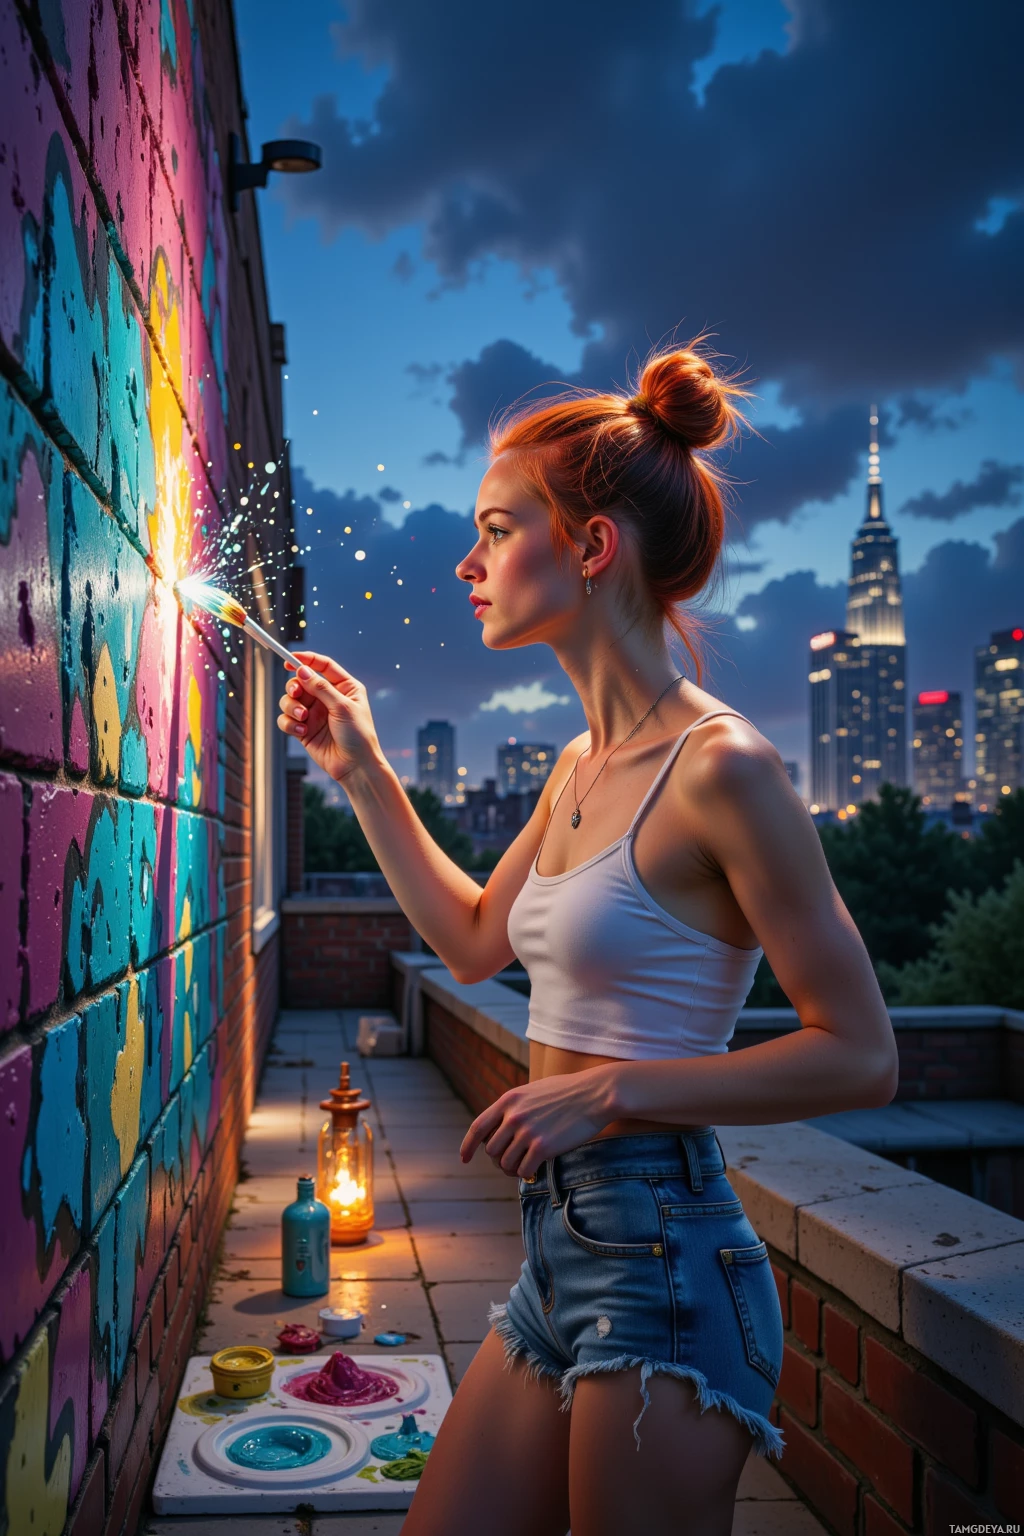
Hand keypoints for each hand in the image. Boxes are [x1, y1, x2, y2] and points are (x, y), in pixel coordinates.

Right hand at [276, 651, 383, 781]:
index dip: (306, 660)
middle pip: (300, 682)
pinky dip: (290, 724)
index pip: (323, 666)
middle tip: (296, 694)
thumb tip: (302, 671)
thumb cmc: (358, 735)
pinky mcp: (304, 729)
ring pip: (290, 700)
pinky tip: (301, 731)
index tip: (290, 660)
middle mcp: (327, 698)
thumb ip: (321, 688)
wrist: (355, 766)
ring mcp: (314, 714)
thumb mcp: (342, 706)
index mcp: (344, 687)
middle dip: (294, 687)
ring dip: (291, 707)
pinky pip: (286, 719)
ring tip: (302, 718)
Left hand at [460, 1069, 614, 1179]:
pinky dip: (526, 1174)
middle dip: (498, 1160)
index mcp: (509, 1100)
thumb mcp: (533, 1091)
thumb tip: (502, 1126)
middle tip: (510, 1163)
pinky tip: (533, 1170)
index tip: (464, 1158)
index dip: (468, 1146)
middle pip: (491, 1150)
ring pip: (505, 1163)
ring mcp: (527, 1132)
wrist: (595, 1094)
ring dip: (511, 1170)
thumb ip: (515, 1106)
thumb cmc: (568, 1092)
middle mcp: (514, 1116)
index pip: (478, 1127)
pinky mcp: (543, 1147)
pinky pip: (523, 1170)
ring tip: (522, 1167)